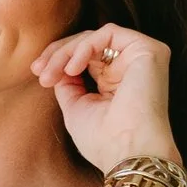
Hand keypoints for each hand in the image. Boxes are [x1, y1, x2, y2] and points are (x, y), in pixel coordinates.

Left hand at [32, 23, 176, 177]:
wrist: (128, 153)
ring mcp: (142, 58)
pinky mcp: (150, 50)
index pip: (86, 57)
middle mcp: (131, 68)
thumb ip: (68, 82)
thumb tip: (56, 63)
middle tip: (40, 72)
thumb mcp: (75, 107)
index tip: (37, 73)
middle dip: (58, 54)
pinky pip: (109, 32)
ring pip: (96, 37)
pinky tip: (72, 69)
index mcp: (116, 82)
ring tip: (51, 75)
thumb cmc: (104, 141)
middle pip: (89, 44)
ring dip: (66, 51)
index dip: (58, 59)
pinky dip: (85, 47)